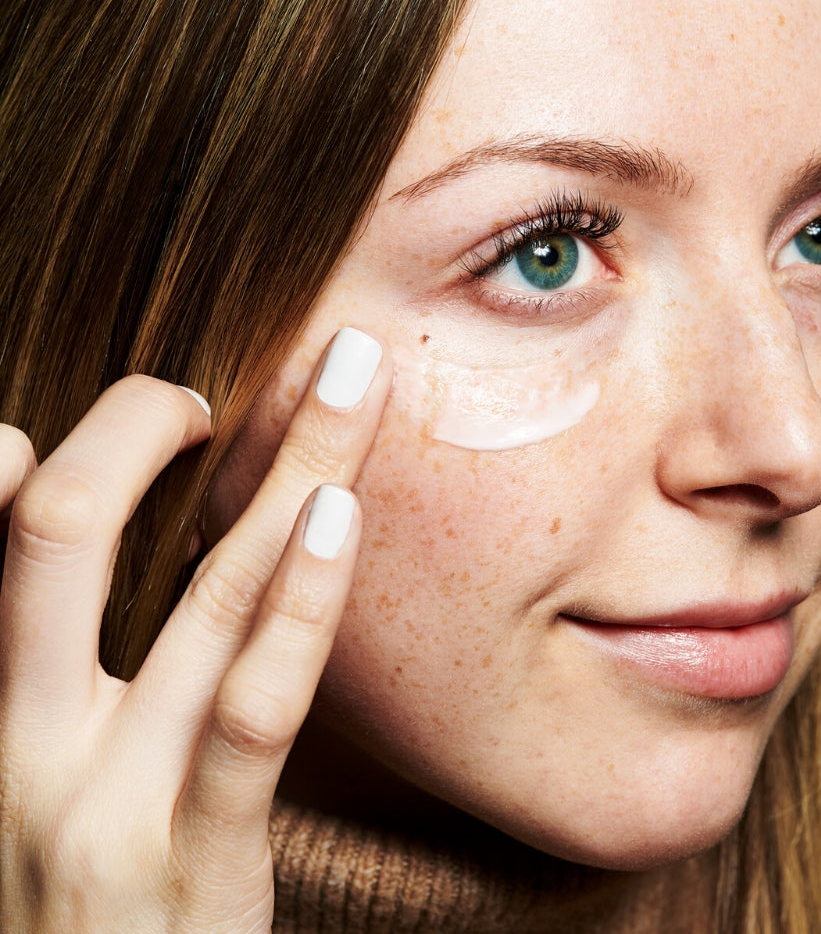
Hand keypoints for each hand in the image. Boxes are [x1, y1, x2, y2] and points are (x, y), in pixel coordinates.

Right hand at [0, 328, 390, 932]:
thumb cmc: (74, 916)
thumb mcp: (33, 787)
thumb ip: (38, 663)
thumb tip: (47, 495)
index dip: (31, 456)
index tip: (144, 416)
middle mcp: (22, 749)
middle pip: (66, 530)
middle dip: (141, 420)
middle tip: (222, 378)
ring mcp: (105, 808)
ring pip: (203, 593)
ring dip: (292, 465)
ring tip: (352, 375)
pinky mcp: (195, 869)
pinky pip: (253, 715)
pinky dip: (300, 602)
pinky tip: (342, 515)